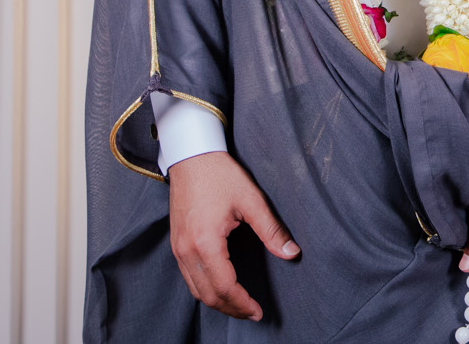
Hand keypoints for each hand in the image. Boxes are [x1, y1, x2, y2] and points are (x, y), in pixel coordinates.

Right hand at [167, 150, 299, 320]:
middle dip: (231, 308)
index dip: (243, 303)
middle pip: (207, 295)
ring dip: (217, 301)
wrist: (191, 156)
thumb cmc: (220, 175)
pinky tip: (221, 287)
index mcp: (206, 242)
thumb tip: (292, 253)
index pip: (225, 286)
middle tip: (252, 313)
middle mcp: (186, 250)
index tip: (259, 311)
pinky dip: (205, 289)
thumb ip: (271, 230)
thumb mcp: (251, 200)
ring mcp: (178, 249)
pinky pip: (189, 277)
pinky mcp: (176, 244)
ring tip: (239, 305)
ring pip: (195, 290)